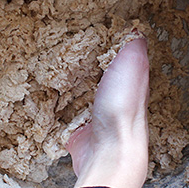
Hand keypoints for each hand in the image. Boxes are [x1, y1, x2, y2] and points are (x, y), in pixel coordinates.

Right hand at [67, 38, 149, 187]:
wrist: (109, 156)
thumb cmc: (121, 112)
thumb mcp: (132, 68)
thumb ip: (132, 49)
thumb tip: (137, 31)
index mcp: (131, 84)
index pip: (121, 61)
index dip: (109, 48)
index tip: (94, 33)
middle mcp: (116, 101)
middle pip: (101, 79)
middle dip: (89, 67)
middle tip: (71, 51)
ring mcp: (98, 120)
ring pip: (85, 98)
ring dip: (74, 88)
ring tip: (58, 73)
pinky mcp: (80, 135)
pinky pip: (67, 118)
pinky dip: (60, 111)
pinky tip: (51, 102)